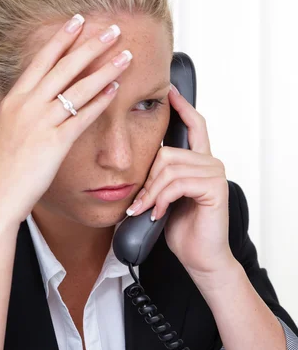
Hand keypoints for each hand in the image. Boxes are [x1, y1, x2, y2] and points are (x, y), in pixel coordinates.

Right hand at [0, 16, 132, 226]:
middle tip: (113, 29)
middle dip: (91, 44)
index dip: (62, 38)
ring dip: (105, 68)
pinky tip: (116, 89)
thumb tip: (30, 100)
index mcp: (14, 99)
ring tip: (125, 55)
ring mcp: (41, 122)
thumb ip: (19, 111)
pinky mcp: (54, 143)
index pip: (41, 60)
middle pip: (64, 66)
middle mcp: (27, 105)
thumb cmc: (2, 168)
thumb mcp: (5, 130)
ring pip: (78, 87)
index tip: (78, 20)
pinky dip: (101, 101)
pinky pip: (82, 116)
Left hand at [126, 86, 234, 275]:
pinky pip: (177, 183)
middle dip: (147, 180)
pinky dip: (161, 200)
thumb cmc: (182, 230)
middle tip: (139, 204)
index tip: (168, 90)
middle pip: (166, 151)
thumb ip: (158, 177)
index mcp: (198, 162)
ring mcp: (213, 173)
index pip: (194, 124)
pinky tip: (159, 215)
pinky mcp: (214, 187)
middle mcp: (209, 162)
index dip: (181, 106)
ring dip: (151, 193)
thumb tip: (134, 164)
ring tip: (146, 211)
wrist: (200, 258)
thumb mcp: (163, 198)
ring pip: (168, 167)